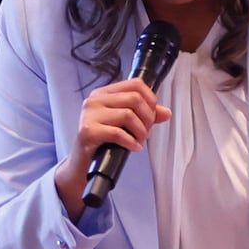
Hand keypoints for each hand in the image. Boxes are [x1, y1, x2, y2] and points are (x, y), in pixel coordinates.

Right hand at [54, 77, 172, 217]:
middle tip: (146, 132)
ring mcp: (89, 114)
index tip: (152, 116)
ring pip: (128, 114)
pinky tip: (134, 147)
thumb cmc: (103, 142)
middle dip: (147, 118)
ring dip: (141, 132)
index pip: (136, 84)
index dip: (151, 99)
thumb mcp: (125, 125)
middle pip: (134, 98)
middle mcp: (95, 100)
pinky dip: (131, 141)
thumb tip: (166, 113)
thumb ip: (145, 115)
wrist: (82, 164)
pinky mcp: (87, 131)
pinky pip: (117, 132)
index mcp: (104, 93)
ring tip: (139, 141)